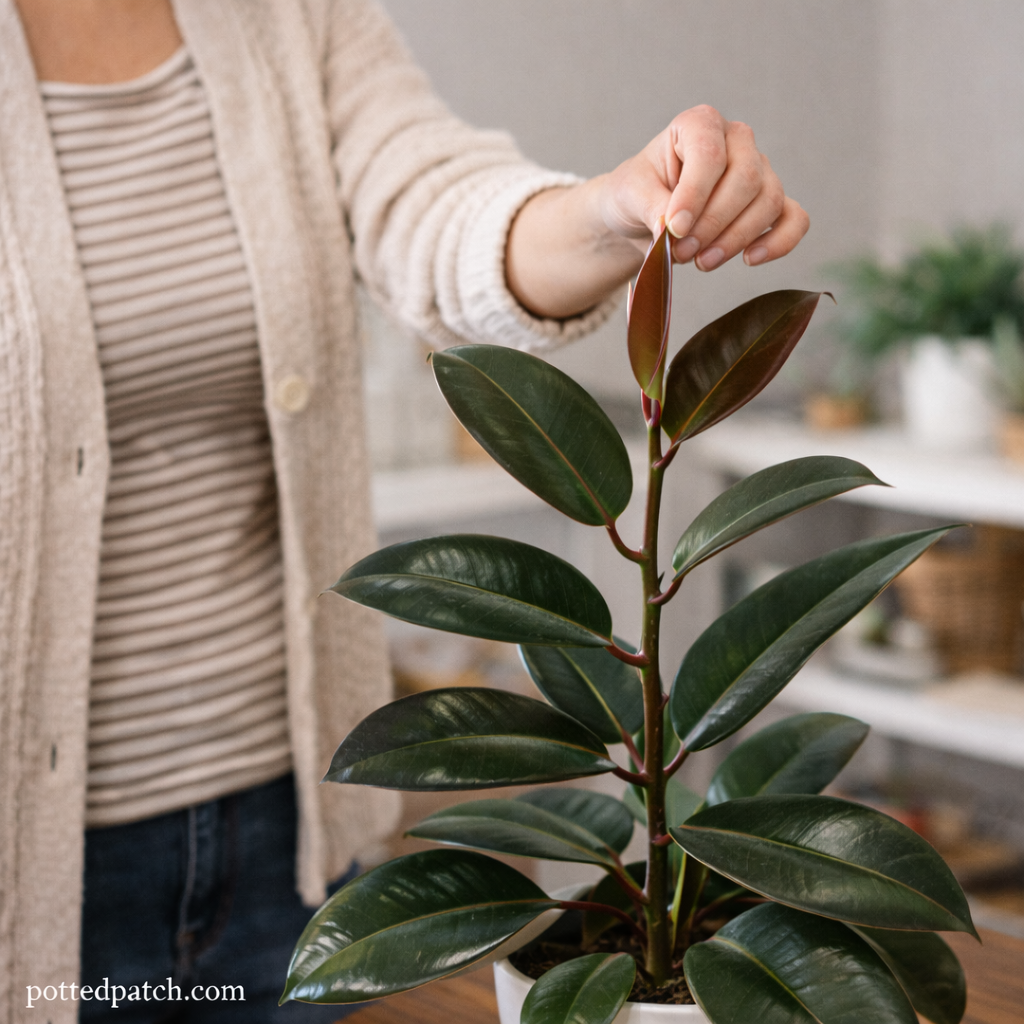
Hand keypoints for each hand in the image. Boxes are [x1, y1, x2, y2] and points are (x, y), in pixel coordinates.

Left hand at [506, 104, 808, 317]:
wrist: (643, 213)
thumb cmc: (637, 193)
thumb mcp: (629, 194)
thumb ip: (650, 206)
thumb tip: (672, 230)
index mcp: (700, 124)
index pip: (711, 152)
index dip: (695, 193)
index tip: (673, 228)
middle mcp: (737, 141)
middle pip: (746, 179)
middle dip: (712, 224)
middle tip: (680, 253)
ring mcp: (760, 170)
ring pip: (769, 201)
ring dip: (735, 239)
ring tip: (701, 262)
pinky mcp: (771, 204)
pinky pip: (794, 219)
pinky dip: (779, 242)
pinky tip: (750, 259)